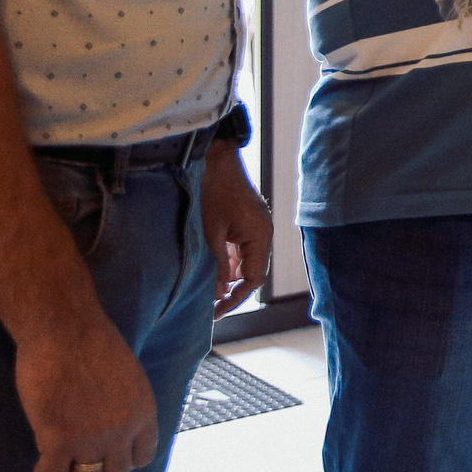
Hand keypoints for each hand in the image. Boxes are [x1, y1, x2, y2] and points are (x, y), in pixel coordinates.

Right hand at [14, 314, 157, 471]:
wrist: (66, 327)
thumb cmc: (91, 342)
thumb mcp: (127, 376)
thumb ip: (123, 406)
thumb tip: (110, 429)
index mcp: (144, 412)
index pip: (143, 457)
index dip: (122, 458)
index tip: (106, 452)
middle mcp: (123, 431)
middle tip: (78, 459)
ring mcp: (92, 439)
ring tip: (60, 461)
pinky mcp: (59, 439)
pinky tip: (42, 455)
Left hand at [201, 141, 271, 317]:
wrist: (217, 160)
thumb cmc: (214, 194)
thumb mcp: (212, 233)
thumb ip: (217, 265)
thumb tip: (218, 293)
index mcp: (260, 237)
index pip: (254, 279)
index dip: (236, 298)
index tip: (217, 311)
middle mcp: (263, 234)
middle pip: (252, 272)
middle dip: (232, 290)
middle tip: (210, 307)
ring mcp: (256, 227)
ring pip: (246, 262)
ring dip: (229, 276)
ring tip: (208, 291)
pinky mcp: (247, 223)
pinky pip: (241, 249)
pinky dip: (228, 261)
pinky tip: (213, 269)